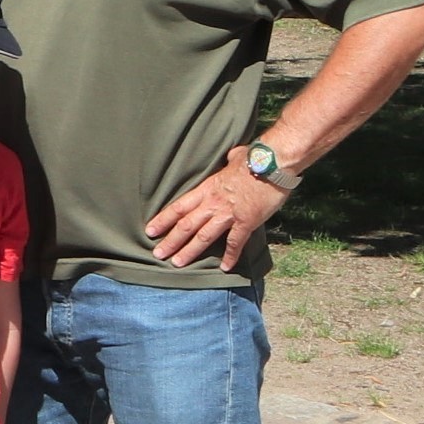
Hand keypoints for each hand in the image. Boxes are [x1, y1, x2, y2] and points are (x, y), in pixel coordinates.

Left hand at [146, 148, 286, 271]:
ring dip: (190, 251)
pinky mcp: (247, 221)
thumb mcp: (235, 157)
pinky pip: (235, 242)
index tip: (150, 231)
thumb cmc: (256, 158)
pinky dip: (230, 256)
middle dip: (170, 241)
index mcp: (207, 188)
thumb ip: (230, 160)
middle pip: (186, 225)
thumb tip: (233, 155)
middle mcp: (213, 203)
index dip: (163, 220)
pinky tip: (225, 268)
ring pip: (204, 236)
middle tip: (157, 254)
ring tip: (177, 263)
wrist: (273, 163)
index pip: (178, 207)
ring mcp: (229, 213)